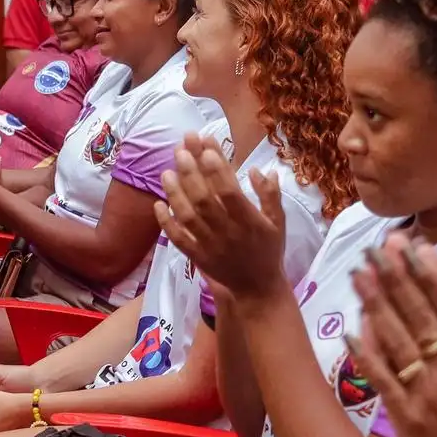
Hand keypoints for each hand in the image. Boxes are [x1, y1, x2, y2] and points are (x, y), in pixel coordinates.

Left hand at [154, 133, 285, 299]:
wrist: (257, 288)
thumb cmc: (269, 250)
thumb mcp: (278, 222)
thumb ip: (270, 195)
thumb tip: (259, 169)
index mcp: (249, 221)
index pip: (230, 192)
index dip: (218, 170)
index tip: (207, 148)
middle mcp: (228, 232)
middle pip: (204, 199)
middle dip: (191, 173)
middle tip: (181, 150)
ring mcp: (210, 245)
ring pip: (188, 217)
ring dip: (175, 193)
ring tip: (166, 171)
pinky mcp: (197, 256)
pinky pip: (178, 239)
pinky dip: (166, 222)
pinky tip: (158, 204)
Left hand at [348, 233, 436, 436]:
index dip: (431, 274)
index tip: (414, 246)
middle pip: (418, 314)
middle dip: (396, 276)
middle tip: (376, 247)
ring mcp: (425, 390)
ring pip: (395, 338)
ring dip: (375, 303)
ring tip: (357, 272)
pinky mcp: (405, 412)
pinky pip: (381, 377)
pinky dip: (365, 352)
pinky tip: (349, 328)